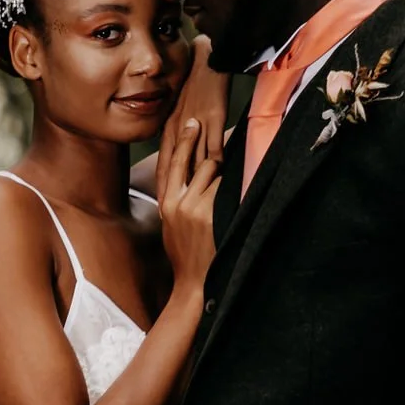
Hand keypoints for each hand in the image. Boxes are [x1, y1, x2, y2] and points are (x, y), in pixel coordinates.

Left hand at [157, 37, 226, 200]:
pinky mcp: (213, 118)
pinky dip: (215, 166)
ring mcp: (197, 125)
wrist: (207, 55)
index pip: (164, 163)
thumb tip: (185, 146)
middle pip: (174, 168)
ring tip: (194, 208)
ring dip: (193, 186)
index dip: (163, 186)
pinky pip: (214, 146)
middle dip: (172, 193)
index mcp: (170, 127)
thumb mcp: (182, 106)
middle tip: (171, 217)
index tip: (162, 206)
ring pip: (193, 162)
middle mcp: (180, 129)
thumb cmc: (196, 78)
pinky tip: (216, 182)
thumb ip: (183, 128)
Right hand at [160, 120, 221, 291]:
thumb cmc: (185, 254)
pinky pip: (227, 189)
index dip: (183, 140)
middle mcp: (178, 202)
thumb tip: (186, 181)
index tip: (190, 122)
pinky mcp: (211, 215)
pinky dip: (234, 189)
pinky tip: (238, 194)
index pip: (173, 162)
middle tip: (223, 155)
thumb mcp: (171, 225)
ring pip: (216, 174)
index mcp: (166, 202)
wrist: (193, 283)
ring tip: (230, 191)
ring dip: (226, 178)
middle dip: (214, 159)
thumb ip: (175, 201)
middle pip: (199, 163)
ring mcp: (195, 208)